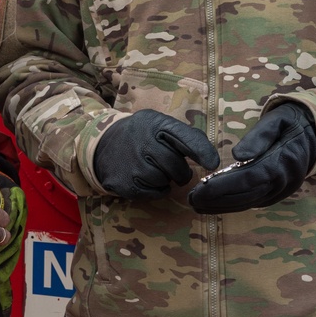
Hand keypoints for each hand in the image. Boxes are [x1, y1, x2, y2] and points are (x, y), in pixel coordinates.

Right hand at [93, 109, 219, 199]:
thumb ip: (184, 136)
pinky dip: (155, 189)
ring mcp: (131, 163)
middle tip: (174, 169)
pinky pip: (154, 193)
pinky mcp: (124, 183)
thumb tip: (210, 158)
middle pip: (176, 167)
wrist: (103, 145)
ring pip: (164, 181)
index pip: (184, 137)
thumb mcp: (159, 125)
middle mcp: (142, 141)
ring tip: (153, 169)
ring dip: (165, 179)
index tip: (213, 164)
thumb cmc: (142, 135)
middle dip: (180, 172)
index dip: (201, 151)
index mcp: (155, 124)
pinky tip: (145, 178)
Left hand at [188, 102, 315, 213]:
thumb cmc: (292, 122)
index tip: (201, 188)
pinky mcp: (277, 193)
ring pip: (248, 202)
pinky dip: (233, 204)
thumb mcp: (277, 121)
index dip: (223, 186)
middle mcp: (283, 181)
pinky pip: (253, 202)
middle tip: (191, 199)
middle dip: (217, 199)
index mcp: (282, 162)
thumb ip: (259, 136)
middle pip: (246, 195)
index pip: (248, 178)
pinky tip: (215, 204)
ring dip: (222, 205)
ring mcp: (281, 190)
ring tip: (197, 204)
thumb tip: (238, 154)